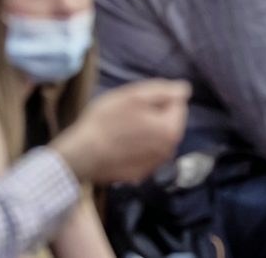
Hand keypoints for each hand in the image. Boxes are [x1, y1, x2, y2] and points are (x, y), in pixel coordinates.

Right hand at [51, 80, 189, 183]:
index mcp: (171, 130)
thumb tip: (185, 90)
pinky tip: (118, 145)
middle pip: (167, 122)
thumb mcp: (134, 96)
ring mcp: (154, 165)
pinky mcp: (139, 174)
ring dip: (145, 131)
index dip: (157, 98)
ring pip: (156, 138)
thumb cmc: (105, 122)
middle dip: (153, 115)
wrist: (80, 156)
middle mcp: (169, 151)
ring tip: (120, 130)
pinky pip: (143, 153)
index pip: (177, 103)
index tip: (136, 102)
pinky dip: (136, 148)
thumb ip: (164, 90)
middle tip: (127, 114)